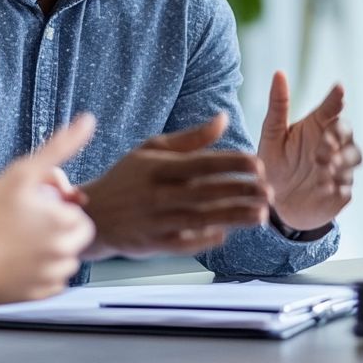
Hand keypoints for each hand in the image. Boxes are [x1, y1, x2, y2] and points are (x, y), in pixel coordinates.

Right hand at [0, 114, 95, 307]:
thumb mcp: (21, 172)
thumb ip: (59, 147)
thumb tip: (88, 122)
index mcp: (66, 223)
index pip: (78, 211)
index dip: (56, 204)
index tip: (33, 204)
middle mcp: (65, 253)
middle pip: (75, 235)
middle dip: (57, 227)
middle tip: (24, 221)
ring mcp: (52, 277)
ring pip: (64, 258)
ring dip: (50, 249)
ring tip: (18, 241)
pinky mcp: (39, 296)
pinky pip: (50, 280)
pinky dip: (39, 272)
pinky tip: (15, 261)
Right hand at [79, 112, 270, 259]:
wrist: (92, 214)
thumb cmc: (127, 177)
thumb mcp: (151, 149)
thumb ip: (190, 138)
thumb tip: (224, 119)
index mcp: (158, 166)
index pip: (202, 163)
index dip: (232, 163)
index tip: (258, 163)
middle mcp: (158, 194)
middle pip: (207, 192)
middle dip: (242, 191)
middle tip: (270, 191)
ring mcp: (156, 221)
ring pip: (202, 219)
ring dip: (234, 217)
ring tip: (262, 215)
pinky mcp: (154, 244)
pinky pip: (186, 242)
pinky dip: (207, 238)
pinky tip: (228, 233)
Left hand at [258, 72, 361, 231]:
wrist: (276, 203)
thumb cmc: (275, 162)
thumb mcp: (272, 134)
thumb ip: (278, 105)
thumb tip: (279, 73)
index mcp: (317, 125)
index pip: (332, 107)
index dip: (336, 98)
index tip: (338, 89)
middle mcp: (333, 144)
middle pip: (348, 131)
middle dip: (338, 136)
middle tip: (321, 146)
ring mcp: (340, 168)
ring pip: (355, 157)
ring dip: (342, 160)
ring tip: (322, 168)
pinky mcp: (341, 192)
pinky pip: (346, 187)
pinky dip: (337, 186)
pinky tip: (323, 188)